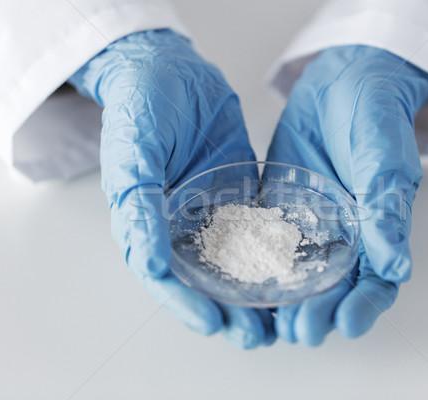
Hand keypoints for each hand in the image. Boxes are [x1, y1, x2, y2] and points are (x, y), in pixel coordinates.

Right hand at [68, 29, 274, 348]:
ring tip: (282, 315)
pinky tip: (294, 268)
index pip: (165, 276)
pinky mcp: (236, 194)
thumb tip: (150, 262)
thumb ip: (139, 204)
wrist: (170, 67)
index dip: (187, 305)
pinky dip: (272, 252)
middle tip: (259, 334)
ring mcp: (210, 211)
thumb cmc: (141, 104)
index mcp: (146, 221)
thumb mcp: (133, 151)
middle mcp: (179, 224)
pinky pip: (256, 229)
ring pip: (233, 262)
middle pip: (203, 280)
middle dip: (228, 310)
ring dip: (254, 291)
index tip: (215, 325)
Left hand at [266, 45, 427, 344]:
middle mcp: (342, 236)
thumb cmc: (376, 116)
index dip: (364, 307)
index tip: (347, 324)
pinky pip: (264, 243)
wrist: (342, 82)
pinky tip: (239, 280)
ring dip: (285, 300)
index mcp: (377, 230)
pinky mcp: (277, 209)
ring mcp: (308, 225)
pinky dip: (255, 265)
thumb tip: (396, 265)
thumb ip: (387, 211)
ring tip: (268, 320)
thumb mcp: (385, 159)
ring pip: (296, 274)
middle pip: (332, 288)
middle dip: (318, 313)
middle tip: (300, 331)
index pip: (375, 281)